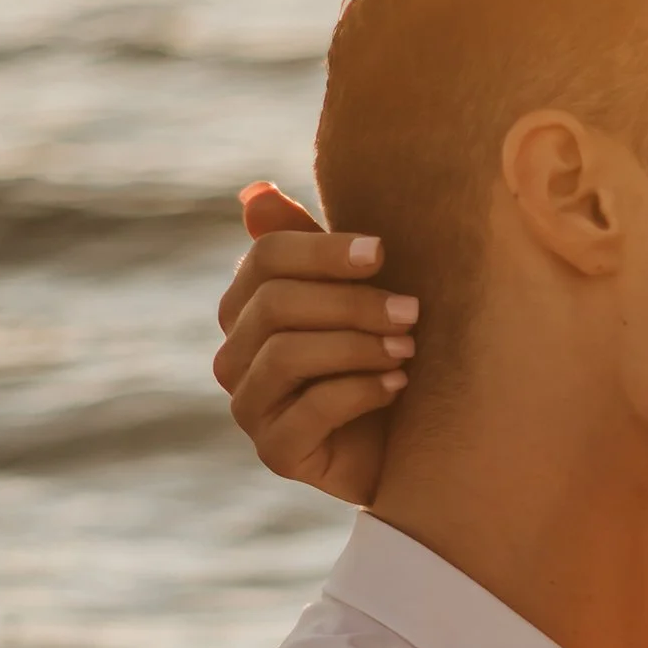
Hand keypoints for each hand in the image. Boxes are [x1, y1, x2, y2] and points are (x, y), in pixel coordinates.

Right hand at [212, 183, 413, 504]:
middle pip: (275, 304)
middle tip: (412, 312)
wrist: (411, 444)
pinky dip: (360, 391)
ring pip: (287, 355)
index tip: (382, 253)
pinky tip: (397, 386)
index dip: (323, 251)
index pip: (265, 259)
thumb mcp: (355, 294)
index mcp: (247, 308)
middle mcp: (235, 357)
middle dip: (351, 303)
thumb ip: (310, 246)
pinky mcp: (275, 454)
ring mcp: (250, 408)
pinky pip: (308, 411)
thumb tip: (255, 193)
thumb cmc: (382, 354)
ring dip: (358, 346)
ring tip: (407, 349)